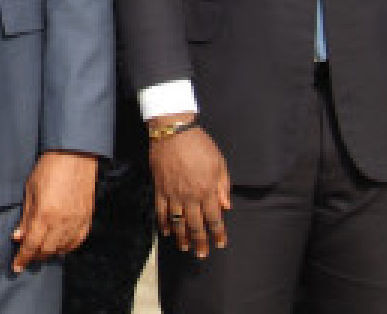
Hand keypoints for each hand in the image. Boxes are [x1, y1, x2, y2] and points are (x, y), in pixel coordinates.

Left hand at [11, 151, 98, 273]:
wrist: (76, 155)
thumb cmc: (49, 168)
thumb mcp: (30, 189)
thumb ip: (26, 216)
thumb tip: (18, 236)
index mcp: (45, 214)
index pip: (31, 245)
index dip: (23, 258)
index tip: (16, 267)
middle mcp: (62, 222)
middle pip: (47, 251)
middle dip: (35, 258)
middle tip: (26, 259)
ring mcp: (77, 222)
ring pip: (63, 249)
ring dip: (50, 254)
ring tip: (40, 254)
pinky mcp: (87, 219)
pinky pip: (77, 242)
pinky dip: (67, 248)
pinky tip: (59, 248)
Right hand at [148, 115, 230, 257]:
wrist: (173, 131)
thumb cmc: (199, 145)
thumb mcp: (219, 163)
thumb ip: (223, 186)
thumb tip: (226, 206)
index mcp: (207, 190)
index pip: (214, 218)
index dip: (218, 233)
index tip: (220, 243)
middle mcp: (190, 196)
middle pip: (196, 224)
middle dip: (200, 241)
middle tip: (201, 254)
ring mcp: (173, 193)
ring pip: (178, 221)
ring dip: (182, 236)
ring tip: (185, 247)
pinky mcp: (160, 188)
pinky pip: (161, 210)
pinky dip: (163, 223)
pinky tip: (166, 232)